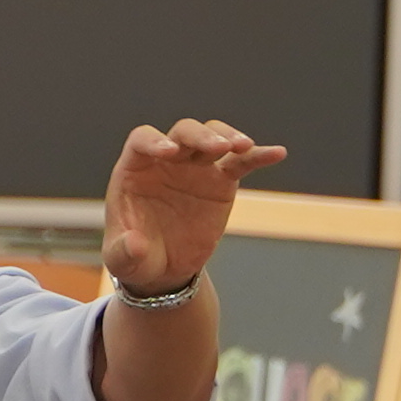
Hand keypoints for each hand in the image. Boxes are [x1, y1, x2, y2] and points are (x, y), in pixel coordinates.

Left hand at [104, 119, 286, 293]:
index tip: (169, 152)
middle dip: (200, 135)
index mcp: (135, 170)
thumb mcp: (123, 261)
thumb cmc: (135, 257)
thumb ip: (124, 252)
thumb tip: (137, 244)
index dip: (154, 141)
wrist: (164, 267)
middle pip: (183, 133)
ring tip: (243, 146)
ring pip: (213, 137)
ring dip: (227, 136)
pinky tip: (277, 153)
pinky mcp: (221, 181)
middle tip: (219, 147)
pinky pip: (241, 163)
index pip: (143, 140)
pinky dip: (258, 156)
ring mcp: (196, 167)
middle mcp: (166, 160)